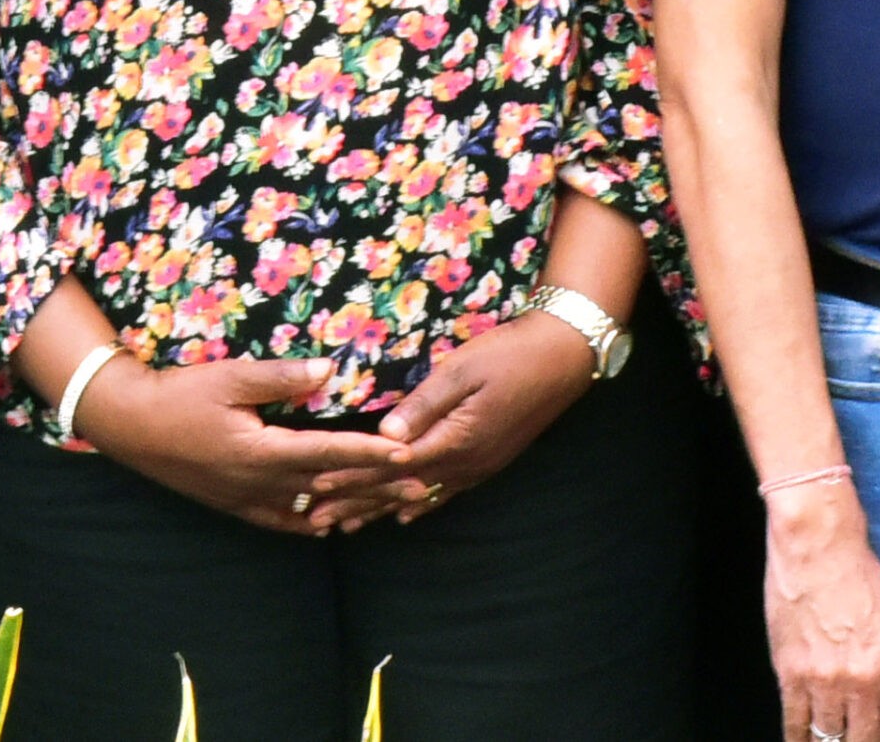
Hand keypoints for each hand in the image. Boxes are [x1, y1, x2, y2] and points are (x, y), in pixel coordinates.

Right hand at [83, 355, 401, 533]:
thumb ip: (281, 377)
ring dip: (351, 507)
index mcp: (261, 453)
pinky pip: (282, 520)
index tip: (407, 453)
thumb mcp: (230, 378)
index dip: (371, 454)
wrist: (131, 427)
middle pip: (329, 489)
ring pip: (310, 510)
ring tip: (389, 505)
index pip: (329, 454)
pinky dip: (311, 520)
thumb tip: (329, 370)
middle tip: (420, 484)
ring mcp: (246, 501)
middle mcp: (259, 485)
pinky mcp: (234, 505)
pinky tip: (326, 523)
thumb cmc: (181, 396)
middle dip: (376, 486)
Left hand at [322, 312, 592, 530]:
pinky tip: (403, 517)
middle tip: (315, 518)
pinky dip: (418, 506)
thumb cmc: (510, 354)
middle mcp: (463, 463)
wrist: (563, 357)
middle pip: (398, 488)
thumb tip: (383, 438)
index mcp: (453, 440)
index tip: (315, 484)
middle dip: (356, 502)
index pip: (389, 464)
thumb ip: (424, 404)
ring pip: (417, 496)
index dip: (351, 475)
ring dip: (379, 510)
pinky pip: (445, 492)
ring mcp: (477, 467)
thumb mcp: (463, 369)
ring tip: (346, 526)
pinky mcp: (487, 461)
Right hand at [762, 480, 879, 741]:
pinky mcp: (793, 673)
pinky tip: (801, 740)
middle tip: (854, 741)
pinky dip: (798, 736)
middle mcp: (866, 680)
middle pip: (863, 740)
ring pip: (829, 736)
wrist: (819, 546)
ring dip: (829, 741)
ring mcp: (827, 680)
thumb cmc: (856, 571)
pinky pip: (796, 721)